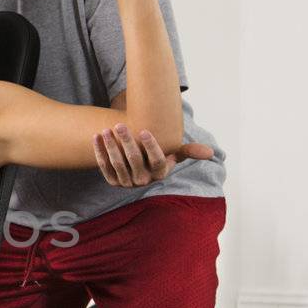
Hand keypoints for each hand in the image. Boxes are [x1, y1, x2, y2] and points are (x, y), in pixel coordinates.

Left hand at [94, 124, 214, 186]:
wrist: (138, 168)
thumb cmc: (157, 156)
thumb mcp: (173, 154)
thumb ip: (188, 151)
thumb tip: (210, 152)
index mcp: (159, 174)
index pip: (157, 161)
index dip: (151, 147)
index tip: (145, 130)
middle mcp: (143, 181)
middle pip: (135, 161)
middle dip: (127, 142)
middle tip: (120, 124)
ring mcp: (126, 182)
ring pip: (118, 164)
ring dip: (111, 146)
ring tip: (107, 129)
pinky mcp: (112, 181)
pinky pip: (104, 167)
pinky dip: (99, 152)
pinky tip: (96, 136)